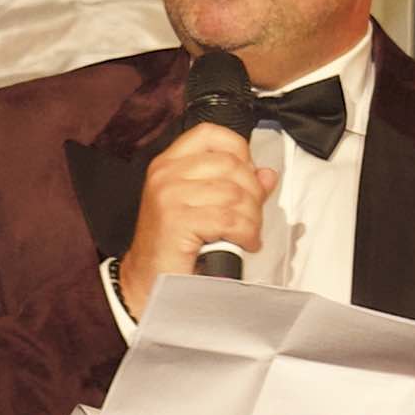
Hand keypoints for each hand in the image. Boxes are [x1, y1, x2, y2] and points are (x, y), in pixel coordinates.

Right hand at [118, 124, 273, 317]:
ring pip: (234, 194)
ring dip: (252, 218)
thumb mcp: (202, 206)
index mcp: (168, 163)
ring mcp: (169, 195)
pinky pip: (228, 219)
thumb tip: (267, 175)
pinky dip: (246, 233)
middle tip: (253, 216)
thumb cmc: (173, 245)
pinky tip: (245, 243)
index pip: (210, 134)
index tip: (248, 176)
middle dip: (253, 193)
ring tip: (249, 233)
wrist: (148, 280)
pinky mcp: (177, 220)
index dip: (239, 150)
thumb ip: (235, 186)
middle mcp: (166, 174)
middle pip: (231, 165)